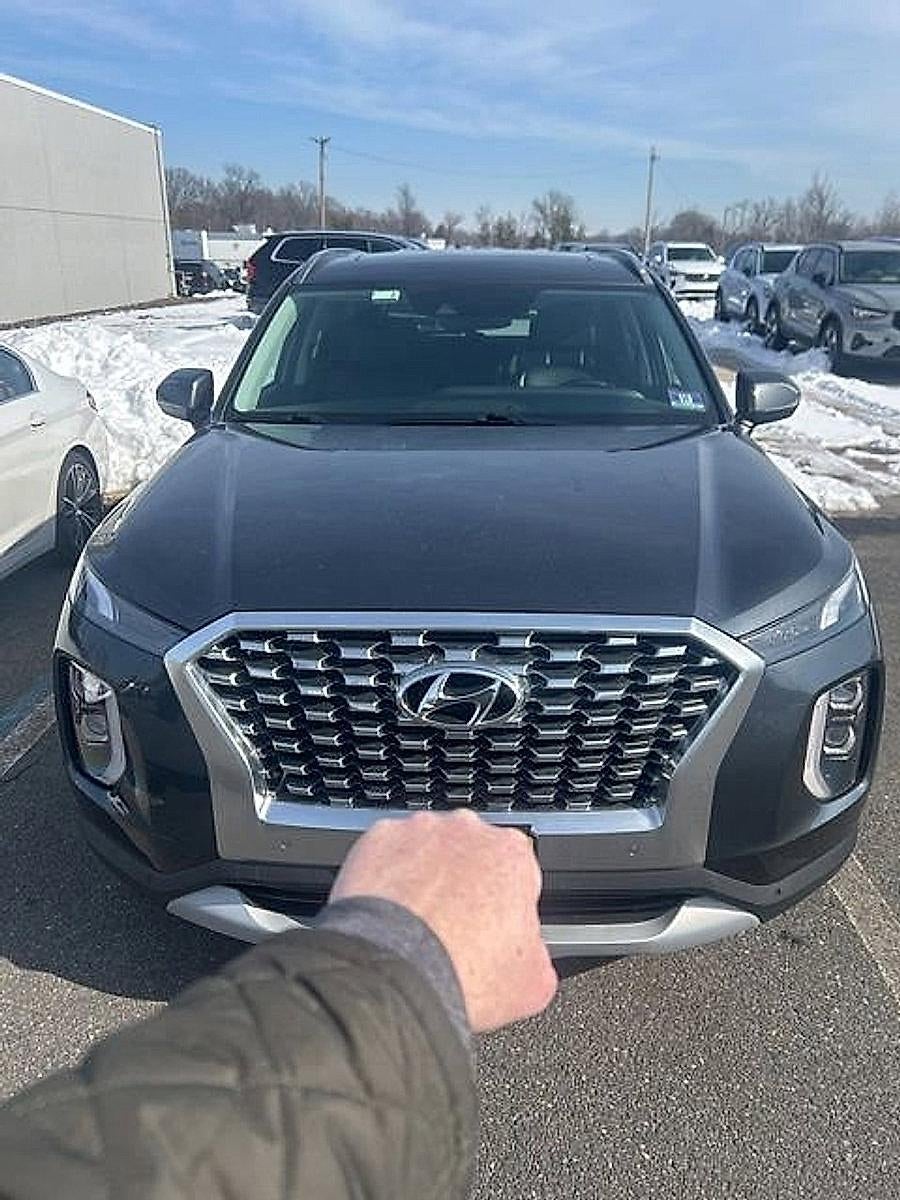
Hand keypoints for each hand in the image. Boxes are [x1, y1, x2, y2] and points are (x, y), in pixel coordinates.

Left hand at [329, 809, 557, 1032]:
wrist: (396, 974)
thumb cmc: (462, 972)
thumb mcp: (533, 983)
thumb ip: (538, 954)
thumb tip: (530, 958)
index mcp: (514, 856)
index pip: (518, 873)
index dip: (506, 906)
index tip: (493, 931)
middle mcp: (468, 831)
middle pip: (470, 855)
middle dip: (462, 886)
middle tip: (450, 931)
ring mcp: (420, 831)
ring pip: (426, 851)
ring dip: (423, 879)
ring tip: (413, 928)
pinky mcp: (377, 838)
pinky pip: (385, 854)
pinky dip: (385, 877)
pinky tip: (386, 914)